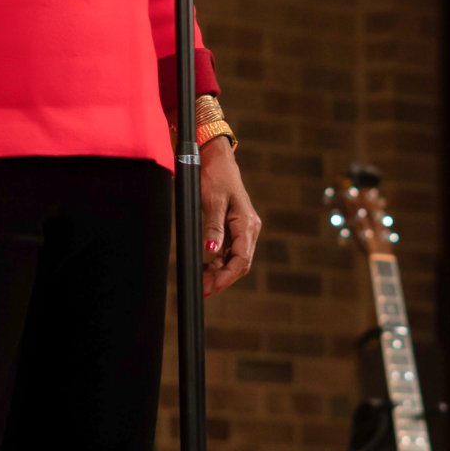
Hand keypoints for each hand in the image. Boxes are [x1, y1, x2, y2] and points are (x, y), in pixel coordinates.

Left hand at [197, 136, 259, 297]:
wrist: (216, 160)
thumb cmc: (216, 177)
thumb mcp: (213, 201)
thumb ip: (213, 226)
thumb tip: (211, 250)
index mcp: (247, 223)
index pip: (242, 259)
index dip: (227, 276)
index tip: (212, 287)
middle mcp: (249, 229)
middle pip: (240, 263)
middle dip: (222, 278)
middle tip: (203, 290)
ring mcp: (242, 229)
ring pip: (234, 259)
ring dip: (218, 272)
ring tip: (200, 283)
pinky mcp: (234, 228)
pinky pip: (228, 251)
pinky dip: (217, 262)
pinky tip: (204, 268)